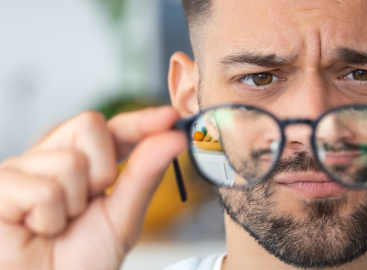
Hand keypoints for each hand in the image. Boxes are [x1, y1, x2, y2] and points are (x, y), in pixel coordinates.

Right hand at [0, 107, 185, 269]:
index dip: (140, 121)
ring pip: (69, 162)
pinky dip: (48, 219)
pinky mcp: (0, 186)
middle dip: (101, 171)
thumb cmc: (79, 261)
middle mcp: (52, 158)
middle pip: (90, 125)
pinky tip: (34, 229)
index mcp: (85, 163)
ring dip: (73, 205)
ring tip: (57, 225)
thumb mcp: (123, 217)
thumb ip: (145, 175)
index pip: (114, 129)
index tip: (169, 117)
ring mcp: (22, 169)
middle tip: (85, 206)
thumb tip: (173, 137)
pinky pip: (43, 190)